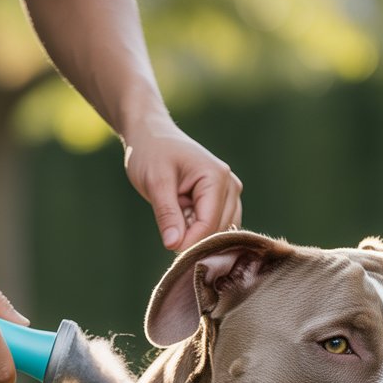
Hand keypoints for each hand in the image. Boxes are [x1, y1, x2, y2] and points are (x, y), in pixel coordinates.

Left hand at [123, 116, 242, 251]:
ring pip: (219, 232)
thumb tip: (174, 245)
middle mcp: (231, 185)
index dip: (189, 242)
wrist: (152, 137)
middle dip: (193, 237)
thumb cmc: (152, 153)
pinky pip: (216, 227)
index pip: (209, 224)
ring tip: (176, 216)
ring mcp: (230, 193)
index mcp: (217, 178)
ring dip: (196, 234)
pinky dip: (198, 229)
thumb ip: (167, 214)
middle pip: (217, 231)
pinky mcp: (225, 201)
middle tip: (168, 227)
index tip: (168, 245)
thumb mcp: (155, 182)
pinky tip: (182, 217)